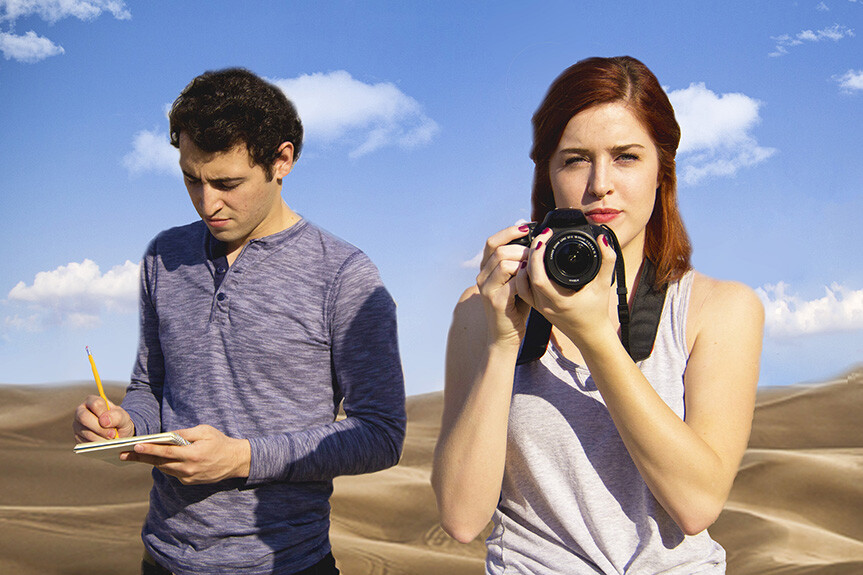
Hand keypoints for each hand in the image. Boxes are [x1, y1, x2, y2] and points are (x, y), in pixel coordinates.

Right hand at [73, 395, 134, 441]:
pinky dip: (96, 446)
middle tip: (112, 435)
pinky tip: (104, 446)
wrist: (118, 433)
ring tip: (111, 442)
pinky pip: (83, 443)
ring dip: (100, 439)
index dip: (104, 414)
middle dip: (100, 428)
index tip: (113, 424)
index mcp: (92, 401)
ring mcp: (77, 425)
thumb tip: (104, 421)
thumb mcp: (123, 417)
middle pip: (84, 417)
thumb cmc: (119, 421)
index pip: (95, 404)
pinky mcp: (77, 437)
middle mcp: (81, 412)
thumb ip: (117, 416)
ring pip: (84, 432)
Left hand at [122, 424, 250, 484]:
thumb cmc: (219, 442)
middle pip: (160, 463)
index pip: (166, 453)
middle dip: (141, 458)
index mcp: (192, 455)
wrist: (235, 461)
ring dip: (149, 462)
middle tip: (122, 454)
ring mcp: (188, 477)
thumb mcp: (205, 431)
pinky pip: (172, 472)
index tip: (136, 446)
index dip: (150, 450)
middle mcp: (188, 469)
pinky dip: (163, 465)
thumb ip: (185, 434)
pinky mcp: (188, 481)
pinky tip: (154, 459)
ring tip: (133, 455)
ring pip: (164, 468)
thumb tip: (167, 435)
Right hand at [476, 224, 531, 346]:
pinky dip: (525, 279)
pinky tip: (532, 282)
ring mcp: (486, 289)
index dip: (509, 232)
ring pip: (504, 262)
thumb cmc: (514, 307)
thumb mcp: (517, 281)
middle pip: (499, 250)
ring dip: (523, 262)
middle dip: (521, 249)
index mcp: (486, 269)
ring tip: (534, 269)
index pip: (492, 242)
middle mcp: (482, 277)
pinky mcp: (495, 300)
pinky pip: (512, 281)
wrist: (506, 336)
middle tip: (536, 254)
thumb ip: (520, 263)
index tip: (527, 227)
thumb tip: (535, 242)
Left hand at [516, 228, 618, 345]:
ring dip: (524, 264)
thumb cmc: (597, 311)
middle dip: (531, 253)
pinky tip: (530, 263)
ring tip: (535, 249)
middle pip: (527, 277)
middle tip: (541, 237)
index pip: (538, 277)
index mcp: (560, 300)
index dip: (537, 255)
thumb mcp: (605, 284)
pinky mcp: (537, 306)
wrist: (590, 333)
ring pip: (521, 283)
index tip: (545, 238)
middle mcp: (545, 305)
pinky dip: (523, 275)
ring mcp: (539, 306)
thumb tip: (603, 240)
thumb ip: (608, 261)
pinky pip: (523, 289)